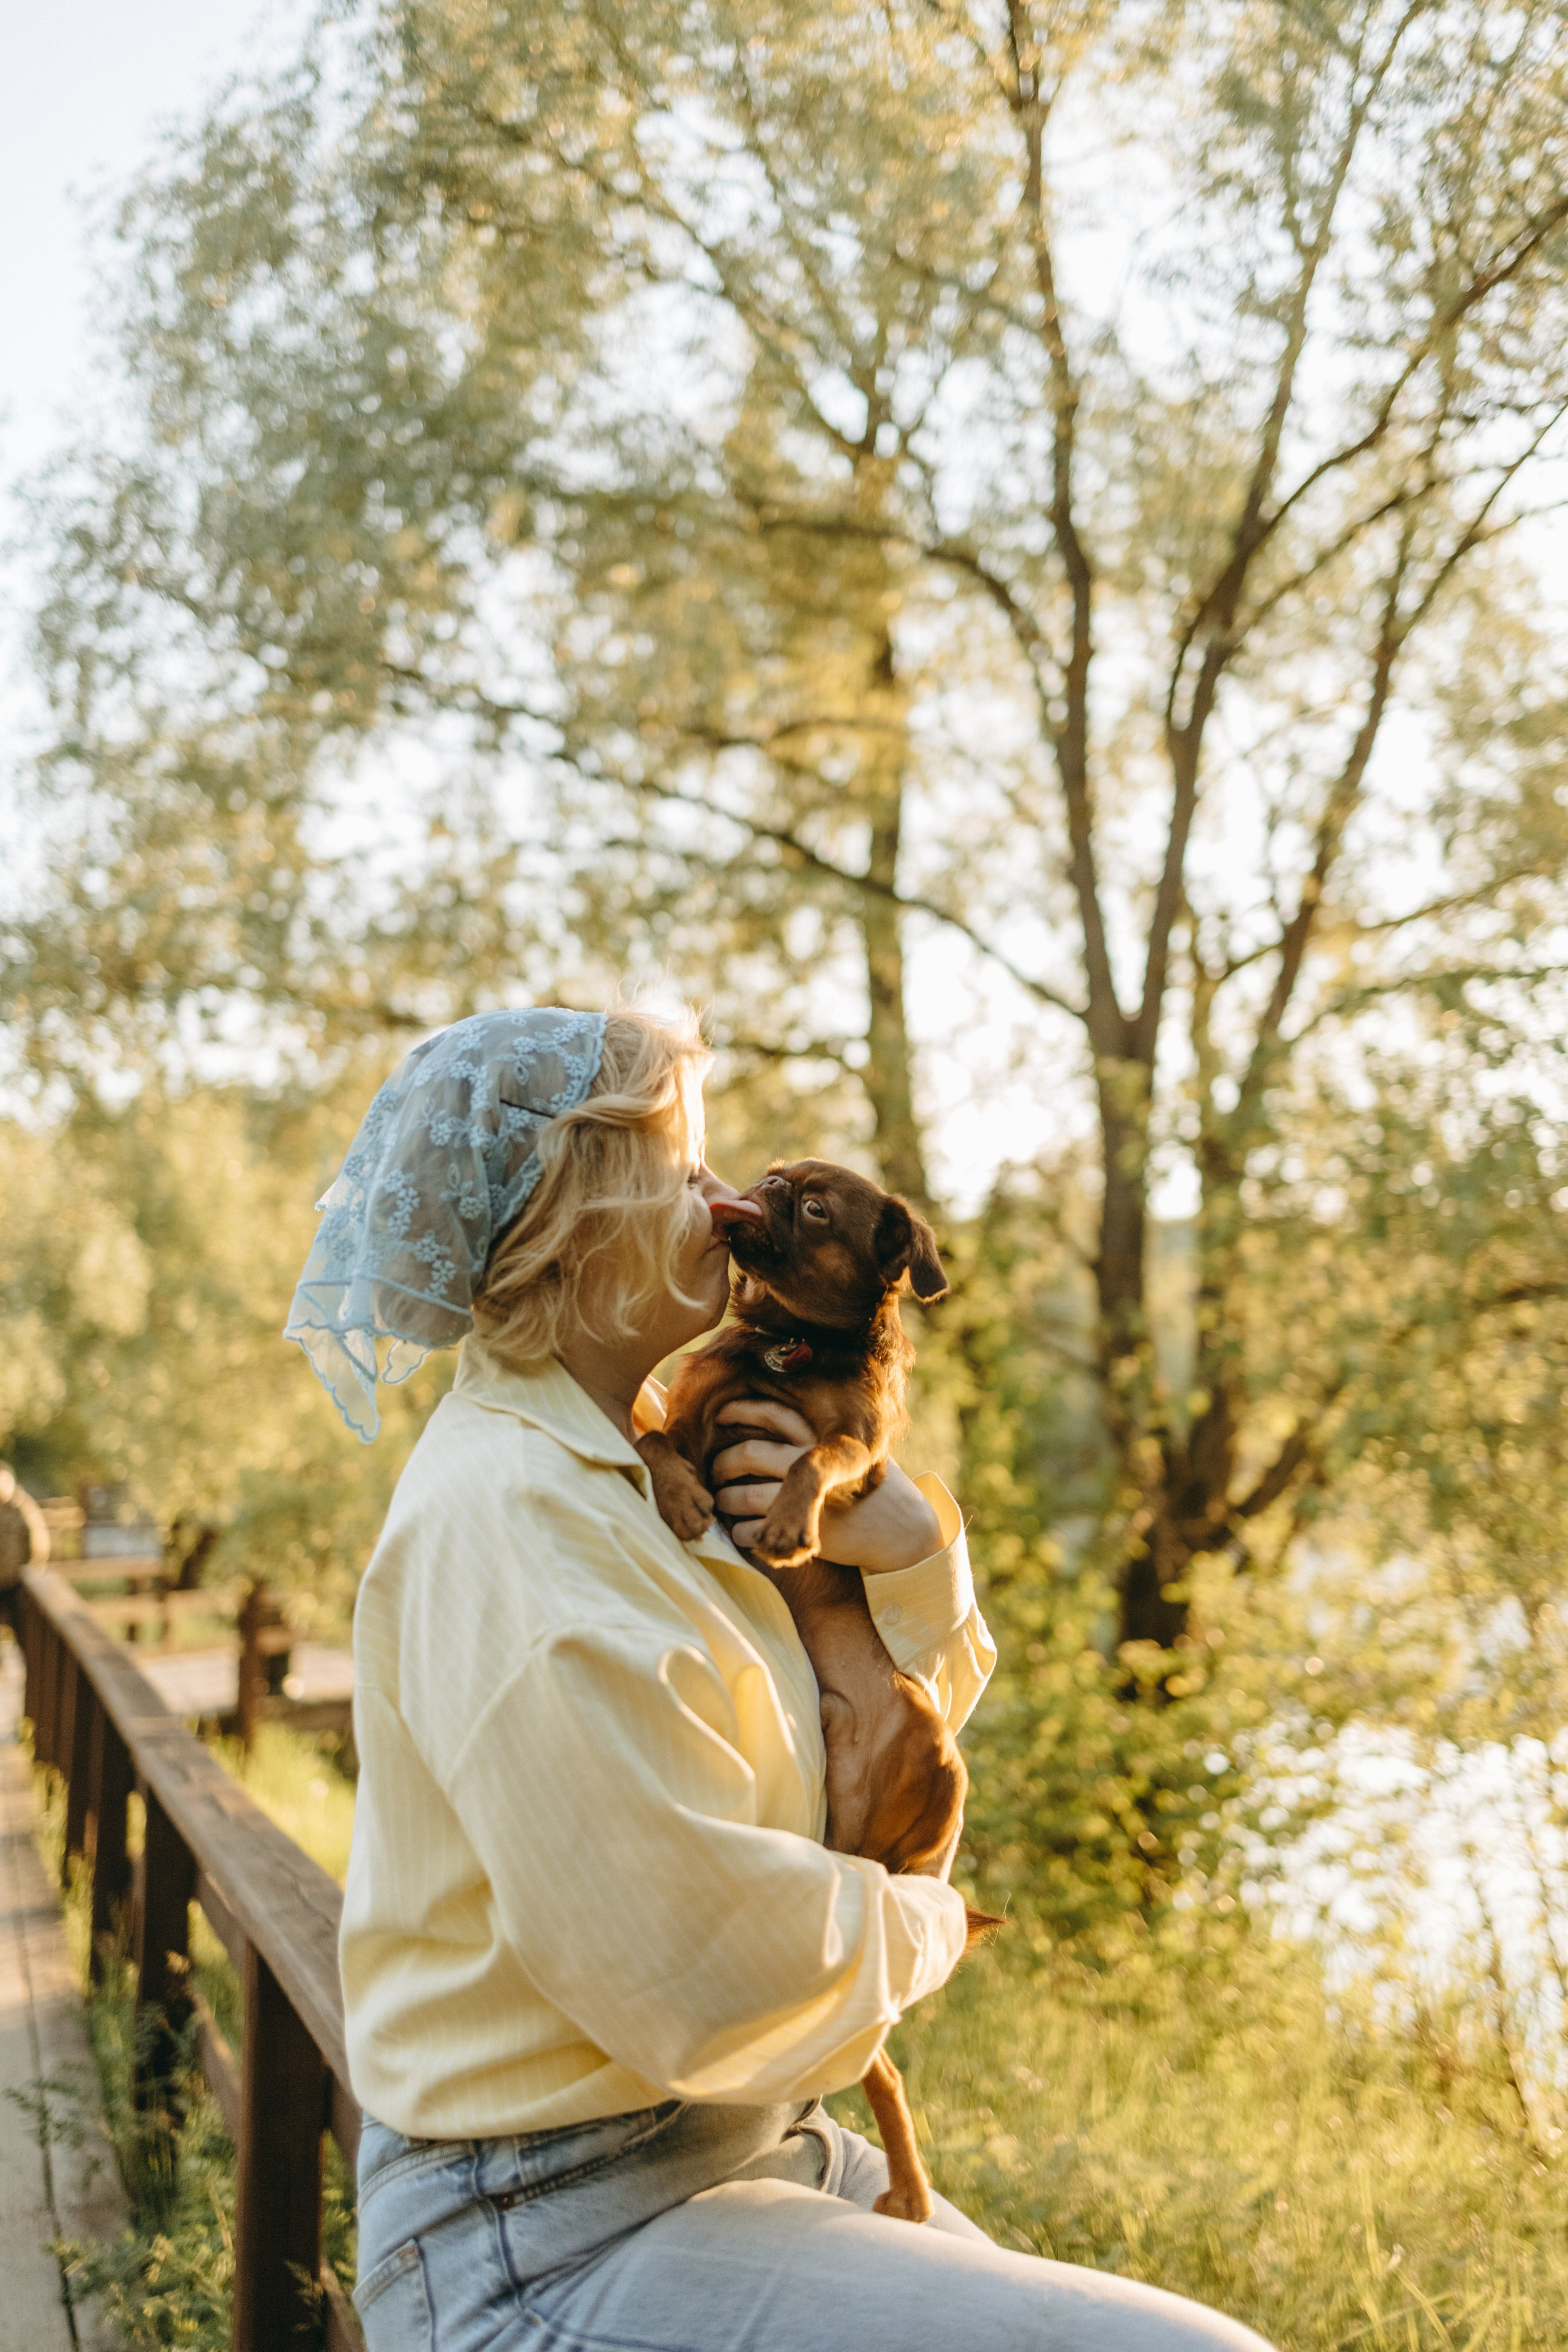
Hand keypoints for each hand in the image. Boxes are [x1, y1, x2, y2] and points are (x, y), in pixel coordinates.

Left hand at [710, 1398, 942, 1574]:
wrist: (900, 1528)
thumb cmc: (867, 1485)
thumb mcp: (851, 1448)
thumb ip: (816, 1436)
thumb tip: (764, 1424)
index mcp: (822, 1435)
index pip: (771, 1413)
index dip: (739, 1412)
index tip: (720, 1417)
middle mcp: (812, 1460)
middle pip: (746, 1453)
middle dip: (721, 1464)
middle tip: (715, 1472)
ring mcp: (806, 1498)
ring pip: (741, 1496)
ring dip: (724, 1500)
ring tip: (723, 1501)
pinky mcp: (802, 1532)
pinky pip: (751, 1531)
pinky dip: (738, 1532)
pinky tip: (742, 1531)